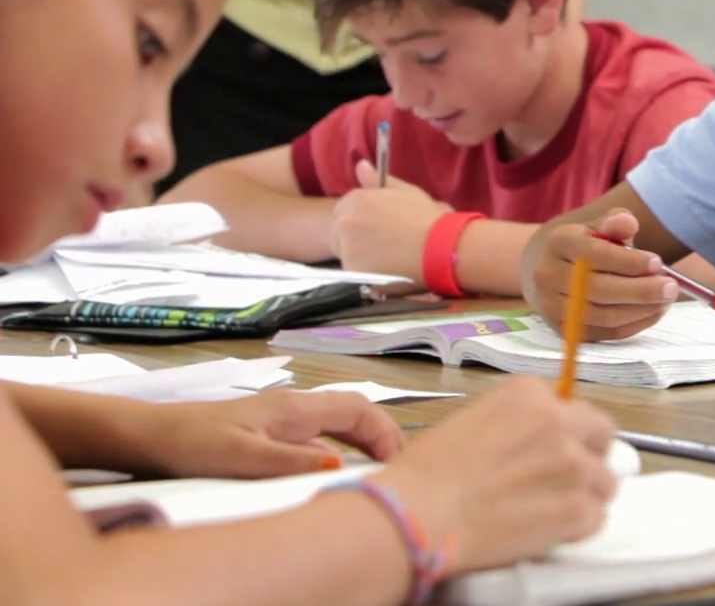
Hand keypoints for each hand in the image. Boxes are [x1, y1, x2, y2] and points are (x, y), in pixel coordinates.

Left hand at [137, 388, 403, 477]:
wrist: (151, 436)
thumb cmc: (192, 443)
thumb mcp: (241, 458)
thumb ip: (290, 462)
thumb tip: (340, 467)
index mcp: (295, 409)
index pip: (359, 409)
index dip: (386, 432)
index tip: (398, 463)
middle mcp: (296, 408)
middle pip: (356, 412)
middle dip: (384, 436)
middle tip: (397, 469)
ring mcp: (284, 417)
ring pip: (340, 423)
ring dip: (364, 442)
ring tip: (377, 471)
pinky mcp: (271, 430)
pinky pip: (321, 434)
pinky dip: (342, 449)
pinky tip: (336, 471)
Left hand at [330, 160, 451, 278]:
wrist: (437, 247)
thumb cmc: (426, 217)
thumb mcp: (404, 192)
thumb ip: (377, 180)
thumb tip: (360, 165)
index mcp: (356, 199)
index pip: (345, 208)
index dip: (361, 216)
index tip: (378, 224)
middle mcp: (345, 221)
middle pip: (339, 228)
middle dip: (355, 233)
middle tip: (382, 241)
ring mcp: (346, 246)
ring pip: (345, 249)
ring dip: (359, 251)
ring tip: (386, 255)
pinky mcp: (352, 268)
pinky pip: (352, 267)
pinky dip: (364, 268)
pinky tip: (384, 266)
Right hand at [374, 377, 616, 572]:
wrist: (415, 515)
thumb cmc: (426, 475)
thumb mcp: (471, 421)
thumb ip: (515, 423)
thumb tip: (534, 438)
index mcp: (529, 395)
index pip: (574, 408)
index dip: (566, 433)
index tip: (554, 450)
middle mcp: (558, 422)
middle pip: (602, 435)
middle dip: (589, 456)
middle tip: (564, 478)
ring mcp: (572, 465)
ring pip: (605, 480)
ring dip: (585, 495)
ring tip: (550, 510)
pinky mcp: (576, 508)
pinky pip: (597, 517)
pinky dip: (578, 527)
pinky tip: (549, 531)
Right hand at [524, 208, 679, 340]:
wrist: (549, 267)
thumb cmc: (586, 244)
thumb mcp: (599, 225)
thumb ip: (615, 221)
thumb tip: (628, 223)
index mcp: (558, 242)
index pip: (594, 255)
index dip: (628, 262)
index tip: (657, 263)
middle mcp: (548, 276)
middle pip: (598, 290)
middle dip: (640, 290)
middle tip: (671, 287)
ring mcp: (552, 306)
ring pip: (603, 315)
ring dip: (641, 310)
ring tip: (666, 300)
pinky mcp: (564, 330)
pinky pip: (604, 332)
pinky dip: (634, 324)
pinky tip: (654, 311)